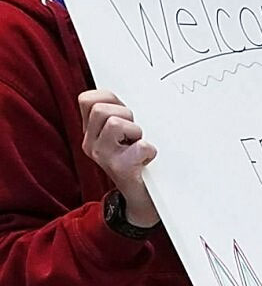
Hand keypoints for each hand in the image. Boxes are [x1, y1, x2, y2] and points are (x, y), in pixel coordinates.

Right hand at [79, 90, 159, 227]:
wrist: (144, 199)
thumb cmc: (138, 159)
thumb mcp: (124, 133)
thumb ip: (121, 112)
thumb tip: (134, 86)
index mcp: (91, 132)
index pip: (88, 99)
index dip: (110, 98)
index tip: (125, 112)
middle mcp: (91, 144)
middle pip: (101, 109)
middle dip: (125, 113)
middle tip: (134, 132)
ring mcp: (104, 157)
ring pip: (115, 122)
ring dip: (135, 130)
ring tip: (140, 143)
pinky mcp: (121, 170)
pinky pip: (139, 146)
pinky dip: (149, 149)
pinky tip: (149, 159)